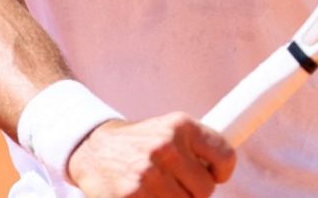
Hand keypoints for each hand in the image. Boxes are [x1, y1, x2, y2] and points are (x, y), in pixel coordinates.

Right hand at [67, 114, 235, 196]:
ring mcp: (149, 173)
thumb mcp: (167, 131)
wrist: (92, 148)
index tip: (212, 175)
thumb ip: (195, 148)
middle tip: (174, 184)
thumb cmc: (138, 144)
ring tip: (156, 190)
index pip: (225, 156)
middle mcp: (166, 146)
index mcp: (181, 126)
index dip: (221, 172)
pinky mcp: (133, 195)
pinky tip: (145, 196)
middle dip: (192, 192)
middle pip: (205, 190)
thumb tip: (219, 175)